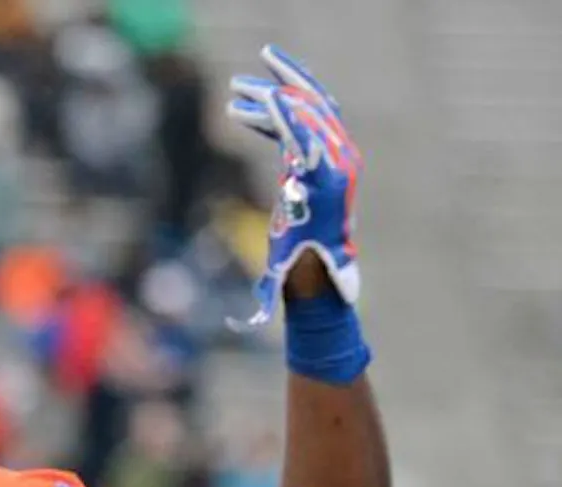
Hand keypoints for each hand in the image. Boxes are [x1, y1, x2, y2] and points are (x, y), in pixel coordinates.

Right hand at [228, 45, 362, 324]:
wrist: (323, 269)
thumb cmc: (297, 272)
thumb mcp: (278, 276)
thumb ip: (266, 295)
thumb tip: (246, 323)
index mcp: (324, 184)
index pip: (305, 135)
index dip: (282, 115)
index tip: (262, 100)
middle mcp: (334, 163)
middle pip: (310, 109)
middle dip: (278, 88)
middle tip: (248, 75)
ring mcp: (330, 158)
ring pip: (306, 111)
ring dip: (273, 97)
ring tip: (239, 90)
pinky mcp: (318, 159)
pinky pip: (299, 126)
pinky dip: (274, 116)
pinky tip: (246, 113)